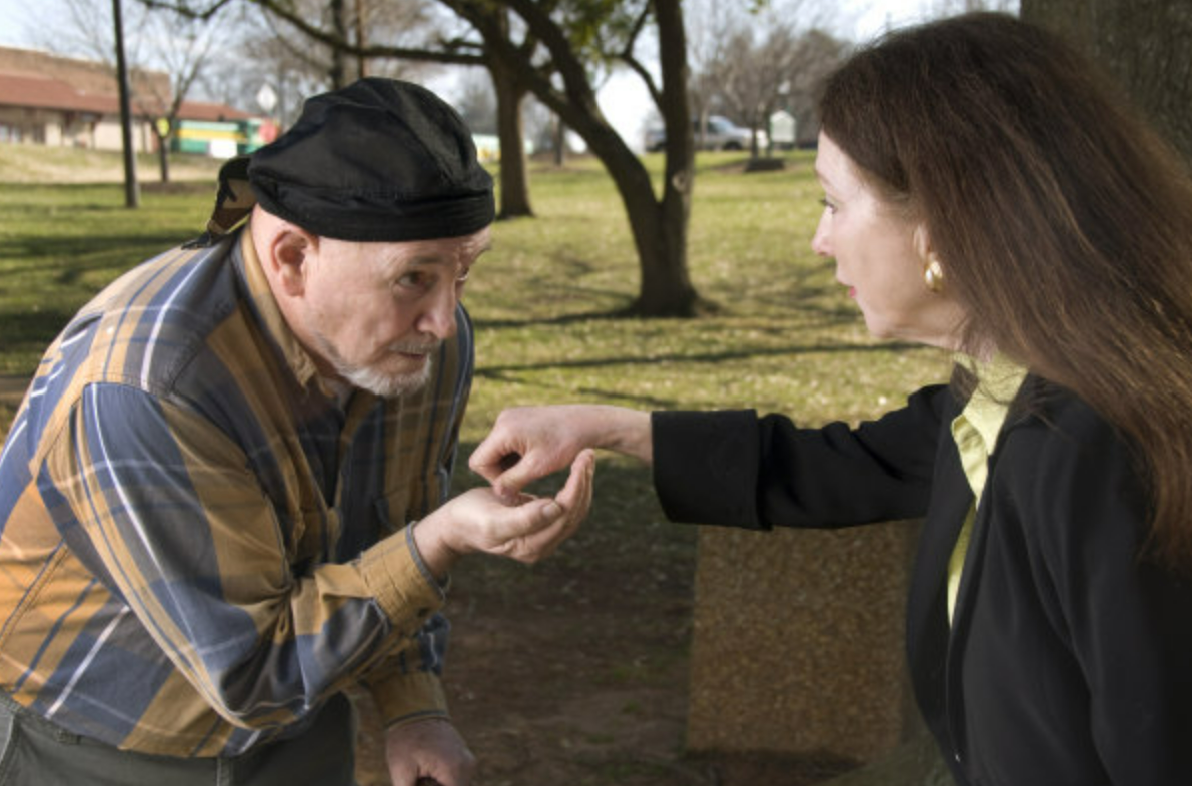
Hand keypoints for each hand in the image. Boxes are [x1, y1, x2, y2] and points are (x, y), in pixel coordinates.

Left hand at [384, 718, 475, 785]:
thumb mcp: (401, 774)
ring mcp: (467, 762)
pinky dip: (439, 782)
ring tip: (419, 776)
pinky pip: (453, 780)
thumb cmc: (405, 740)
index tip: (421, 783)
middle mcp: (467, 767)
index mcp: (455, 771)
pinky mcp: (462, 759)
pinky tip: (424, 774)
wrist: (413, 709)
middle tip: (417, 777)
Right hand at [414, 449, 594, 575]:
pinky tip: (575, 468)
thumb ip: (524, 519)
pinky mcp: (541, 524)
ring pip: (574, 509)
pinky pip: (565, 505)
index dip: (575, 487)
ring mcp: (542, 536)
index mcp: (532, 546)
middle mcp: (542, 545)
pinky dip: (572, 485)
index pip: (564, 514)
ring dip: (581, 482)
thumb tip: (555, 508)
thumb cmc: (469, 519)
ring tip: (585, 457)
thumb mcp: (493, 520)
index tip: (581, 461)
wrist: (456, 524)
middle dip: (583, 482)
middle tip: (588, 454)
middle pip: (575, 513)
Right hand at [469, 405, 650, 497]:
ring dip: (510, 464)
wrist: (587, 422)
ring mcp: (509, 417)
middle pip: (486, 456)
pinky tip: (535, 458)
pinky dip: (516, 455)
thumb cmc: (566, 444)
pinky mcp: (517, 419)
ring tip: (533, 467)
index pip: (479, 462)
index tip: (515, 484)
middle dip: (503, 472)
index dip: (494, 479)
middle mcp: (502, 420)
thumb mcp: (538, 467)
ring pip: (496, 451)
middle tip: (526, 478)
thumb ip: (513, 482)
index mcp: (504, 430)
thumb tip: (497, 494)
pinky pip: (506, 443)